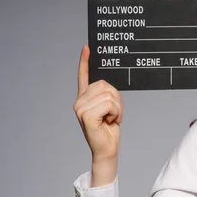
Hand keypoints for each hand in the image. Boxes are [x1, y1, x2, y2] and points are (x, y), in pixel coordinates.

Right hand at [73, 43, 123, 161]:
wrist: (107, 149)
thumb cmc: (109, 130)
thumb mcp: (109, 109)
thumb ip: (106, 95)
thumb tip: (108, 86)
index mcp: (84, 98)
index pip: (84, 75)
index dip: (85, 61)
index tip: (87, 47)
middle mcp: (79, 101)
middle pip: (105, 85)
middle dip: (117, 98)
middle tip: (114, 113)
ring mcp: (80, 108)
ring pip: (109, 95)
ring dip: (117, 107)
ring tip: (112, 118)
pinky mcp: (86, 116)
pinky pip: (108, 104)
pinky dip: (116, 112)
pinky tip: (111, 121)